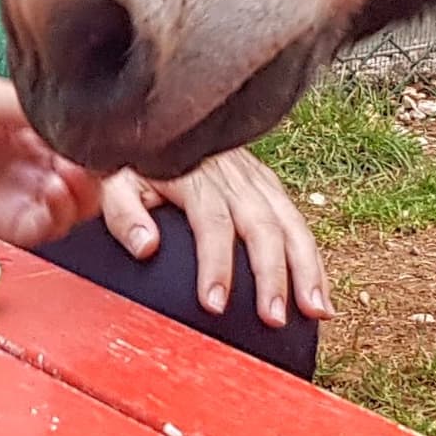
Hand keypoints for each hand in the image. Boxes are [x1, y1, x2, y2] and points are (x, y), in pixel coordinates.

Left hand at [0, 75, 97, 246]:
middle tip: (86, 166)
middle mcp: (19, 163)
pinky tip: (50, 203)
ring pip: (65, 208)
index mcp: (20, 125)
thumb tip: (78, 117)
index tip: (101, 140)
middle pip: (79, 177)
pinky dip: (53, 221)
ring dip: (77, 198)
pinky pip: (36, 233)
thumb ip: (27, 105)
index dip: (94, 142)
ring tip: (66, 183)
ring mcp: (7, 199)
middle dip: (92, 173)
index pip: (75, 138)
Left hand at [100, 148, 330, 327]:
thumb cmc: (138, 159)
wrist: (161, 117)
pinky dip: (313, 258)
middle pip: (262, 226)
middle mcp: (232, 176)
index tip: (215, 304)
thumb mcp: (116, 179)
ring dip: (306, 268)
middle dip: (273, 275)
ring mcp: (255, 178)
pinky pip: (297, 221)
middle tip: (274, 318)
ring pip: (290, 223)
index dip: (216, 265)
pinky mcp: (268, 184)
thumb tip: (145, 246)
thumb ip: (123, 212)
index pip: (212, 223)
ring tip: (316, 310)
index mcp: (194, 176)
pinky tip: (320, 292)